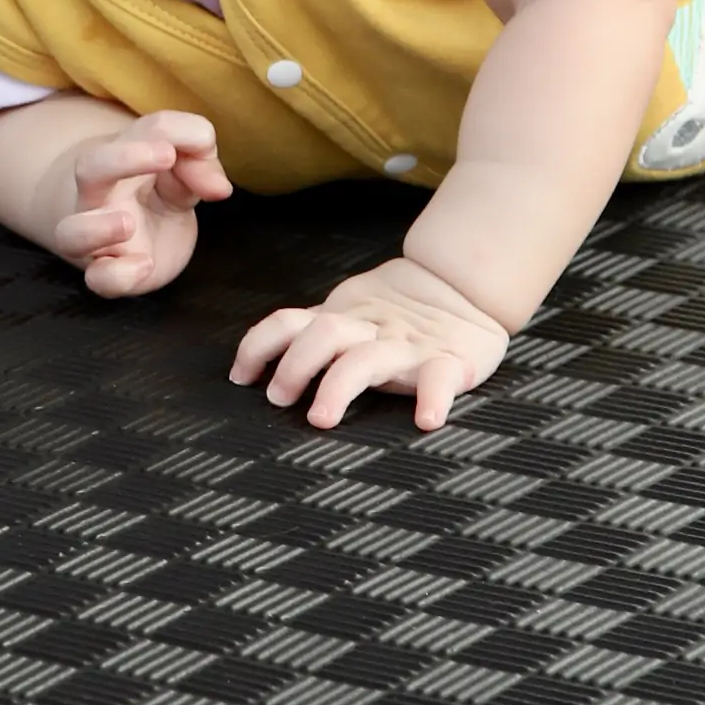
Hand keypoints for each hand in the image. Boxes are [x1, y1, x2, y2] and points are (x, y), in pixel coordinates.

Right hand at [55, 113, 230, 297]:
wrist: (135, 234)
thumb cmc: (158, 191)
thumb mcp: (185, 171)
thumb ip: (201, 164)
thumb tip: (219, 188)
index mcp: (123, 156)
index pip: (145, 130)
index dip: (173, 131)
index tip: (202, 143)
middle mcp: (101, 193)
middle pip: (90, 167)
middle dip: (123, 158)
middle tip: (166, 155)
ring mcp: (97, 236)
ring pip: (71, 232)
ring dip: (96, 227)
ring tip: (128, 223)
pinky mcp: (108, 271)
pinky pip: (98, 278)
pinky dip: (115, 276)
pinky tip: (144, 265)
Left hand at [231, 258, 510, 432]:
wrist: (464, 284)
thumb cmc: (400, 311)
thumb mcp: (351, 315)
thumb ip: (314, 336)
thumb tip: (254, 371)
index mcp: (343, 319)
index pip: (290, 323)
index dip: (259, 346)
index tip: (240, 378)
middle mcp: (371, 330)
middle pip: (324, 334)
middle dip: (295, 364)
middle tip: (278, 399)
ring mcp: (409, 346)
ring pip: (367, 359)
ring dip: (339, 386)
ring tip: (321, 418)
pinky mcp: (451, 361)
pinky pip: (441, 377)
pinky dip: (434, 397)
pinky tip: (427, 419)